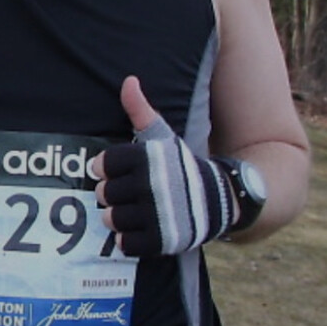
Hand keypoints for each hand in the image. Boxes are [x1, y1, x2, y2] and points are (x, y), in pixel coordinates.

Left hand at [91, 77, 236, 256]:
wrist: (222, 197)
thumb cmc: (182, 165)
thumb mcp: (164, 135)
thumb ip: (141, 110)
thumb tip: (128, 81)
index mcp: (148, 159)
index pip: (104, 163)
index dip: (105, 167)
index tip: (113, 170)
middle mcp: (151, 186)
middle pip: (104, 193)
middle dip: (110, 193)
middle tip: (123, 192)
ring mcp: (157, 215)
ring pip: (112, 219)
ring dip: (116, 217)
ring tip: (128, 211)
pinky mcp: (162, 241)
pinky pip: (127, 244)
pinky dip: (128, 240)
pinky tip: (138, 230)